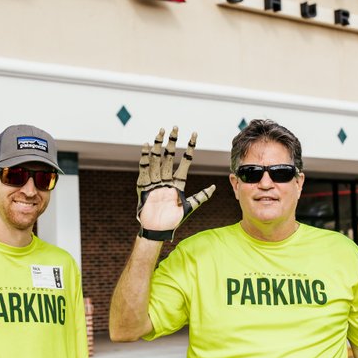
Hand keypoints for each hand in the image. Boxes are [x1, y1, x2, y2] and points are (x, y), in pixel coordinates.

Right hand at [135, 126, 215, 240]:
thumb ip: (201, 196)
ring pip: (157, 159)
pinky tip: (146, 145)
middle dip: (172, 142)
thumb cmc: (173, 220)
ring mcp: (155, 181)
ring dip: (158, 145)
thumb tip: (214, 187)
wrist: (158, 230)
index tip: (194, 136)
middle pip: (169, 157)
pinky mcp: (144, 185)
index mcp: (177, 183)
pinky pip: (144, 169)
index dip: (189, 148)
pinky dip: (144, 157)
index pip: (184, 161)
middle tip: (176, 127)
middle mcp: (166, 179)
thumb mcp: (190, 206)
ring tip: (160, 132)